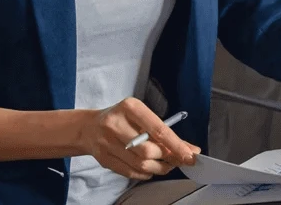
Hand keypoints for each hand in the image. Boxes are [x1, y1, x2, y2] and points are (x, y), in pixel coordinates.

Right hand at [79, 97, 198, 179]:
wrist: (90, 127)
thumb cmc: (123, 119)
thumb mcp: (142, 116)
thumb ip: (165, 132)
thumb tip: (190, 149)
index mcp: (130, 107)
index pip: (158, 129)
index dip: (176, 145)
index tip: (190, 155)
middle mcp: (116, 124)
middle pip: (148, 150)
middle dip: (167, 157)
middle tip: (178, 160)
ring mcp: (107, 143)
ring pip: (140, 164)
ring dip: (159, 168)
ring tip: (167, 165)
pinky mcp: (103, 159)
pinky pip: (130, 172)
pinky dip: (145, 173)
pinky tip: (151, 168)